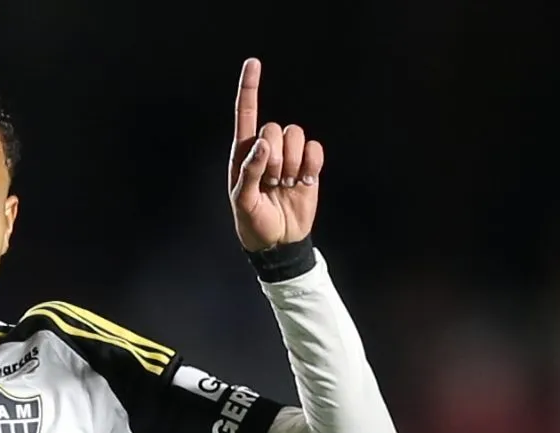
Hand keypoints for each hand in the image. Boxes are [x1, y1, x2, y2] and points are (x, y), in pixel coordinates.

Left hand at [227, 58, 324, 250]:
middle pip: (275, 127)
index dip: (250, 88)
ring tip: (284, 184)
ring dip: (292, 162)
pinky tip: (302, 181)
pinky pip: (316, 149)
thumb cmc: (253, 222)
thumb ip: (250, 171)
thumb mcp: (244, 202)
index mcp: (244, 153)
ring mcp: (289, 156)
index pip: (246, 114)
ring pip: (297, 135)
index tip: (253, 62)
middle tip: (270, 182)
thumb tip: (263, 144)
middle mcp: (267, 149)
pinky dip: (311, 164)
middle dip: (274, 157)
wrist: (280, 241)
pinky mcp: (309, 165)